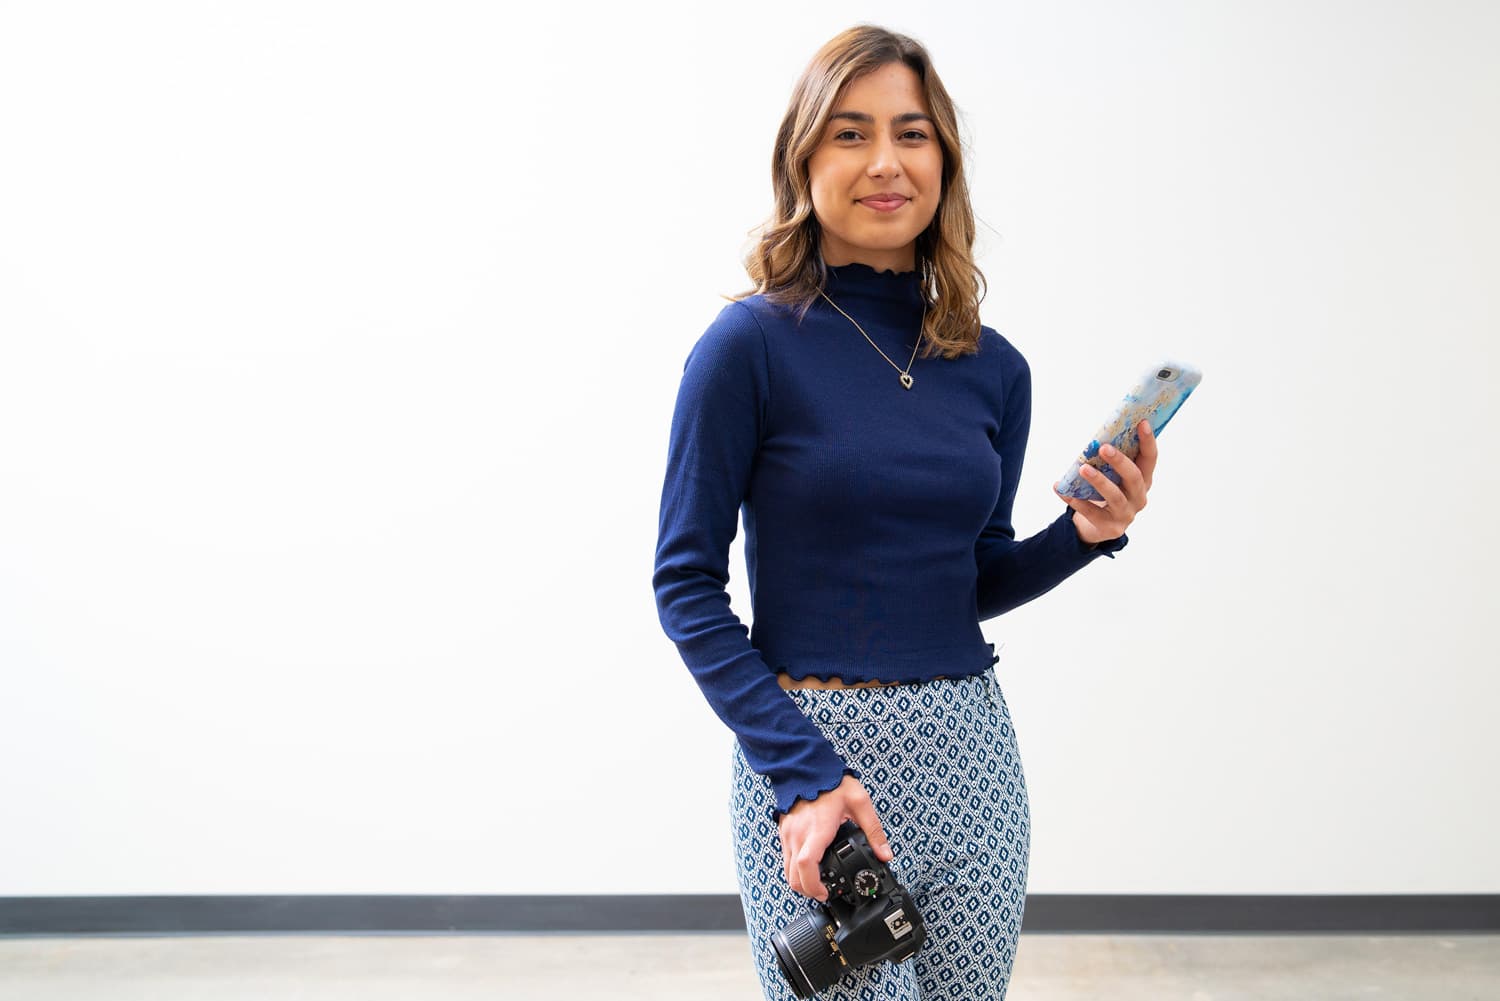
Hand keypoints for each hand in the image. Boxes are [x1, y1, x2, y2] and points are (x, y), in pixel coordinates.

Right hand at [777, 775, 893, 900]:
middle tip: (824, 894)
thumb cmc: (832, 781)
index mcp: (817, 829)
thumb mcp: (860, 802)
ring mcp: (788, 833)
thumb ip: (874, 830)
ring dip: (799, 882)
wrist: (806, 765)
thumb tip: (885, 854)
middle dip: (807, 891)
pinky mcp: (784, 831)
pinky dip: (794, 869)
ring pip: (786, 870)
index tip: (825, 893)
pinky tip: (809, 867)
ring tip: (817, 884)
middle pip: (793, 876)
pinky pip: (785, 858)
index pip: (807, 866)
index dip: (814, 886)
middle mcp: (798, 834)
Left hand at [1054, 420, 1158, 545]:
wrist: (1096, 527)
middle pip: (1134, 477)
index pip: (1150, 459)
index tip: (1142, 422)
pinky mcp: (1110, 528)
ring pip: (1115, 496)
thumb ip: (1110, 460)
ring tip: (1083, 468)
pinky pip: (1092, 512)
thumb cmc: (1105, 492)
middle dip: (1120, 461)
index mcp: (1143, 480)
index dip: (1148, 441)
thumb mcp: (1112, 475)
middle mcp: (1139, 497)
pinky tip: (1061, 489)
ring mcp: (1126, 514)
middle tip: (1103, 447)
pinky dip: (1076, 500)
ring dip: (1099, 480)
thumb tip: (1097, 436)